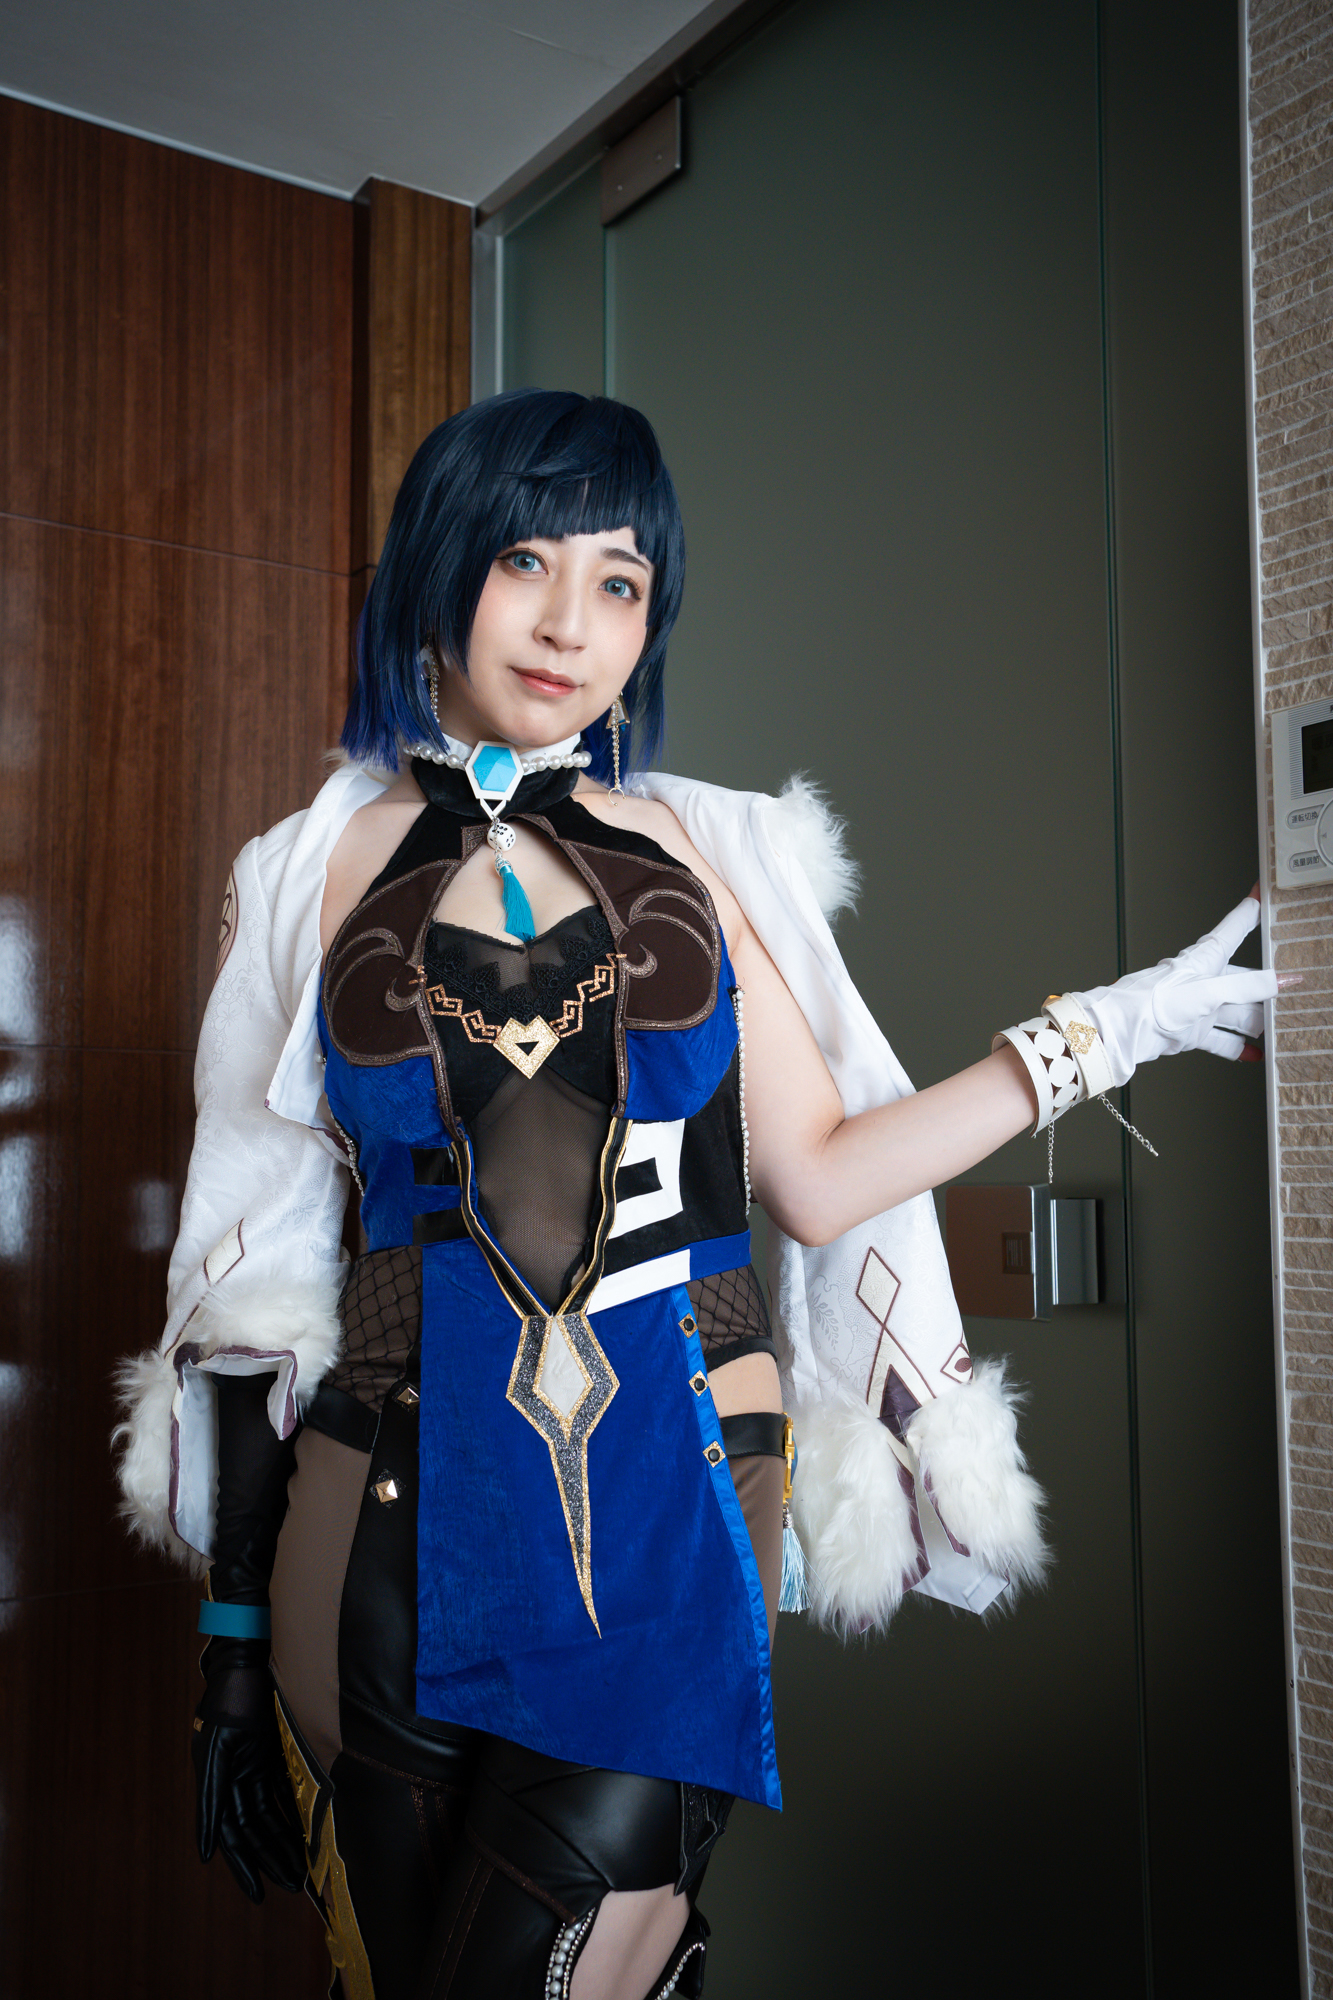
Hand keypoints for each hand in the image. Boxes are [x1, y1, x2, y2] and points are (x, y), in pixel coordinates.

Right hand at [193, 1670, 305, 1902]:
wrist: (252, 1657)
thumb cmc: (232, 1697)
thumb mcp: (218, 1749)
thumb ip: (209, 1798)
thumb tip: (205, 1851)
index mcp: (215, 1780)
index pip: (231, 1835)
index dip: (243, 1865)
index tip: (256, 1893)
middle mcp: (234, 1778)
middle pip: (253, 1830)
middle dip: (270, 1858)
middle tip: (291, 1885)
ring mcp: (253, 1767)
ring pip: (269, 1816)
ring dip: (283, 1842)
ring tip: (300, 1870)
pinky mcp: (272, 1754)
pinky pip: (282, 1793)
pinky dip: (292, 1814)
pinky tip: (306, 1833)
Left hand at [1075, 895, 1279, 1086]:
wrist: (1120, 1032)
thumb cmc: (1153, 1002)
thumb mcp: (1208, 991)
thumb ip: (1246, 986)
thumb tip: (1281, 980)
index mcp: (1205, 959)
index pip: (1235, 928)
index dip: (1251, 910)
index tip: (1263, 893)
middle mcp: (1204, 981)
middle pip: (1244, 980)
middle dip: (1268, 986)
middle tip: (1294, 989)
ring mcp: (1199, 1007)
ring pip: (1237, 1013)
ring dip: (1258, 1022)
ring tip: (1282, 1029)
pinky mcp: (1191, 1031)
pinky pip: (1220, 1039)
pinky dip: (1237, 1047)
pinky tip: (1253, 1054)